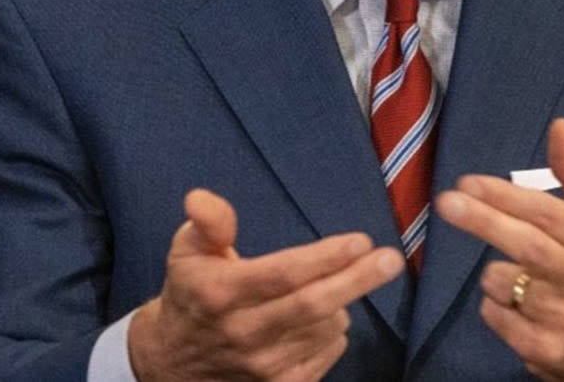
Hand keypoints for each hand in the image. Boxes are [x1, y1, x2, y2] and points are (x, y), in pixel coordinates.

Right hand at [127, 189, 404, 380]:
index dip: (325, 259)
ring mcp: (262, 365)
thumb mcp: (188, 253)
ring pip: (327, 326)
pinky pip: (329, 351)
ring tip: (331, 286)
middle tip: (391, 259)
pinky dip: (335, 331)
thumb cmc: (192, 294)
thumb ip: (207, 224)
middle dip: (357, 280)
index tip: (361, 240)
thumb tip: (200, 197)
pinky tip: (321, 317)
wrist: (172, 364)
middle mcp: (242, 332)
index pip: (281, 275)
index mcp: (220, 294)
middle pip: (312, 306)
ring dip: (341, 302)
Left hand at [435, 118, 563, 380]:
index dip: (504, 196)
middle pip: (524, 245)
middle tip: (447, 203)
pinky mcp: (545, 350)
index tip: (468, 182)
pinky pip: (497, 317)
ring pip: (503, 283)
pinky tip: (517, 301)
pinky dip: (495, 305)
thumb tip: (558, 125)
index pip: (547, 213)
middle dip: (481, 221)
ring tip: (512, 268)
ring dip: (492, 271)